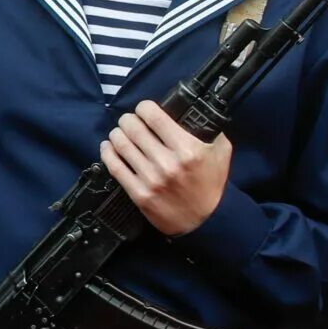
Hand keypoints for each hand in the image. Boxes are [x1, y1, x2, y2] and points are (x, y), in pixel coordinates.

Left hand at [102, 100, 231, 236]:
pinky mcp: (138, 194)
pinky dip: (107, 152)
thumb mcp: (220, 153)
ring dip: (117, 133)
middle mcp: (167, 163)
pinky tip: (108, 146)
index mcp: (188, 149)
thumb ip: (210, 130)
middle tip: (129, 120)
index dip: (144, 108)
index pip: (154, 117)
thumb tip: (193, 111)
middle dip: (128, 119)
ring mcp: (151, 179)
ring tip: (119, 132)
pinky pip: (114, 167)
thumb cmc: (211, 184)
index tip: (143, 109)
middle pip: (134, 128)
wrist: (205, 221)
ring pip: (121, 145)